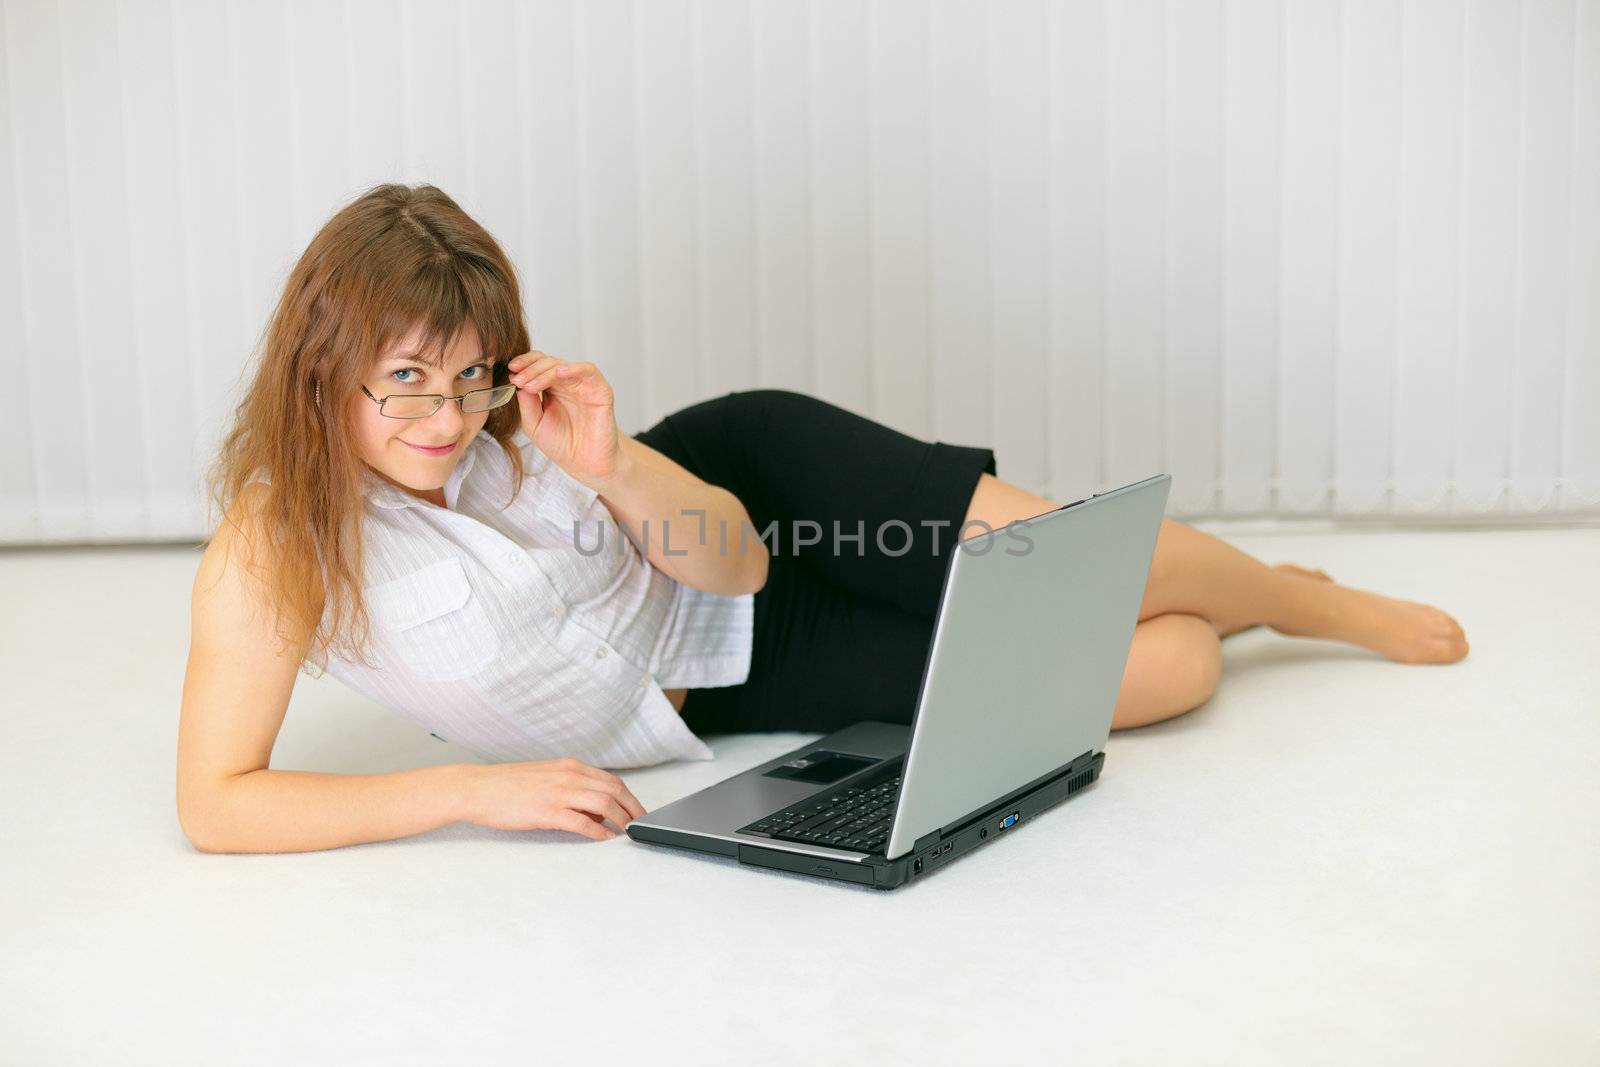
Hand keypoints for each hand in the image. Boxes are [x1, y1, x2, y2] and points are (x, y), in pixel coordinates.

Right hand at [461, 757, 646, 839]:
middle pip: (614, 790)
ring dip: (620, 819)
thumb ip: (571, 787)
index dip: (629, 796)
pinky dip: (598, 831)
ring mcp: (558, 793)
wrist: (477, 788)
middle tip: (641, 823)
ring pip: (604, 804)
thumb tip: (595, 807)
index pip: (610, 779)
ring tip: (627, 831)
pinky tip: (604, 838)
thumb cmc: (507, 785)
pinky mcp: (547, 811)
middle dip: (632, 808)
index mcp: (569, 766)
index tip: (637, 810)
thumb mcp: (545, 777)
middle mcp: (568, 775)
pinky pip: (582, 822)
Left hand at [508, 350, 621, 490]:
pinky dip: (573, 368)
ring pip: (562, 366)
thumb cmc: (562, 445)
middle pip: (547, 362)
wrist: (585, 464)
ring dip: (544, 372)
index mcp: (551, 389)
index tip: (510, 371)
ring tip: (530, 385)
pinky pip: (588, 371)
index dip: (524, 364)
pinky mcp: (600, 390)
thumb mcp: (534, 424)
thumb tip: (517, 381)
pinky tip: (558, 373)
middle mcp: (567, 384)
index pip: (537, 366)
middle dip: (530, 369)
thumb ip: (526, 403)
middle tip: (518, 380)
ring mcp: (583, 385)